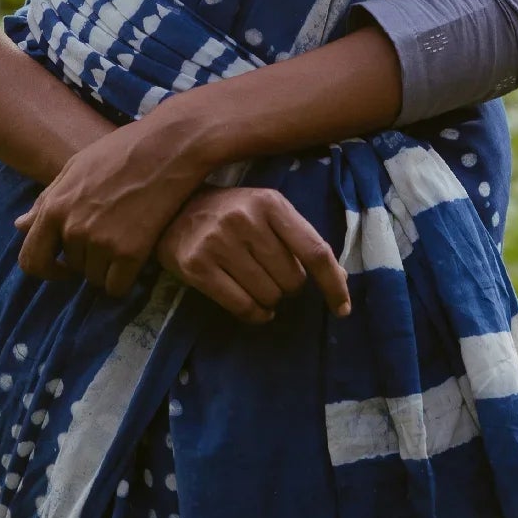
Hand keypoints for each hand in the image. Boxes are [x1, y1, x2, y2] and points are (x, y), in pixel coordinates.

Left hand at [13, 109, 211, 299]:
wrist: (167, 147)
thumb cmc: (121, 151)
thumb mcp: (75, 167)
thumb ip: (47, 200)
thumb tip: (20, 225)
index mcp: (55, 207)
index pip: (31, 260)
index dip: (45, 269)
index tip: (62, 267)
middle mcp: (73, 228)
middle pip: (71, 268)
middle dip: (86, 260)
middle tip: (108, 238)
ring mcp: (101, 242)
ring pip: (95, 278)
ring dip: (108, 267)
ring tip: (126, 237)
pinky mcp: (130, 253)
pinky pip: (117, 286)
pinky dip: (126, 278)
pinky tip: (136, 256)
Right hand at [153, 184, 351, 325]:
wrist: (175, 211)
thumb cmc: (232, 213)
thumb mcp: (268, 213)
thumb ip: (301, 240)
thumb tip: (340, 278)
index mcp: (271, 202)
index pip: (314, 250)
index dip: (333, 283)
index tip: (342, 308)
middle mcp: (245, 219)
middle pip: (292, 280)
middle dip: (288, 286)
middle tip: (270, 273)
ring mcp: (218, 242)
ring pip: (269, 297)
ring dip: (270, 300)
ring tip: (255, 282)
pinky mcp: (197, 266)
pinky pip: (243, 308)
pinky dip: (255, 315)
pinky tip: (253, 307)